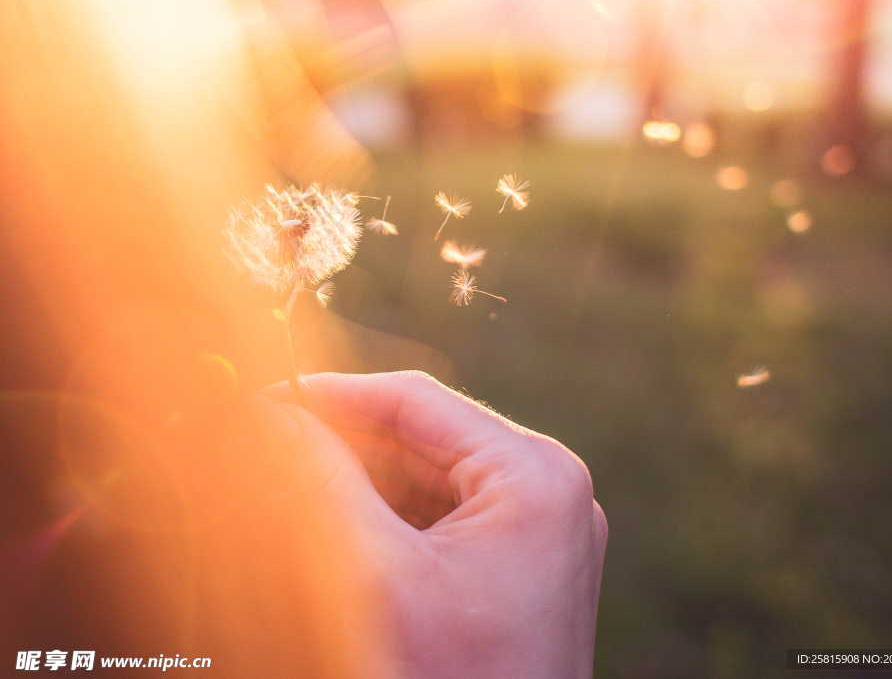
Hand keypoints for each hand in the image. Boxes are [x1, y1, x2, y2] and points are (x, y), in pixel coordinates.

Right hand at [262, 371, 606, 678]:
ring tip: (286, 481)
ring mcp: (538, 528)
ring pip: (428, 477)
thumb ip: (320, 482)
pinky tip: (332, 521)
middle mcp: (549, 489)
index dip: (333, 395)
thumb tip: (268, 414)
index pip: (416, 402)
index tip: (262, 399)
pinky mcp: (519, 563)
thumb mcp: (377, 576)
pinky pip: (443, 516)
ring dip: (359, 478)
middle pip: (423, 438)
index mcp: (536, 474)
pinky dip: (386, 515)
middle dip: (343, 441)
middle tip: (263, 440)